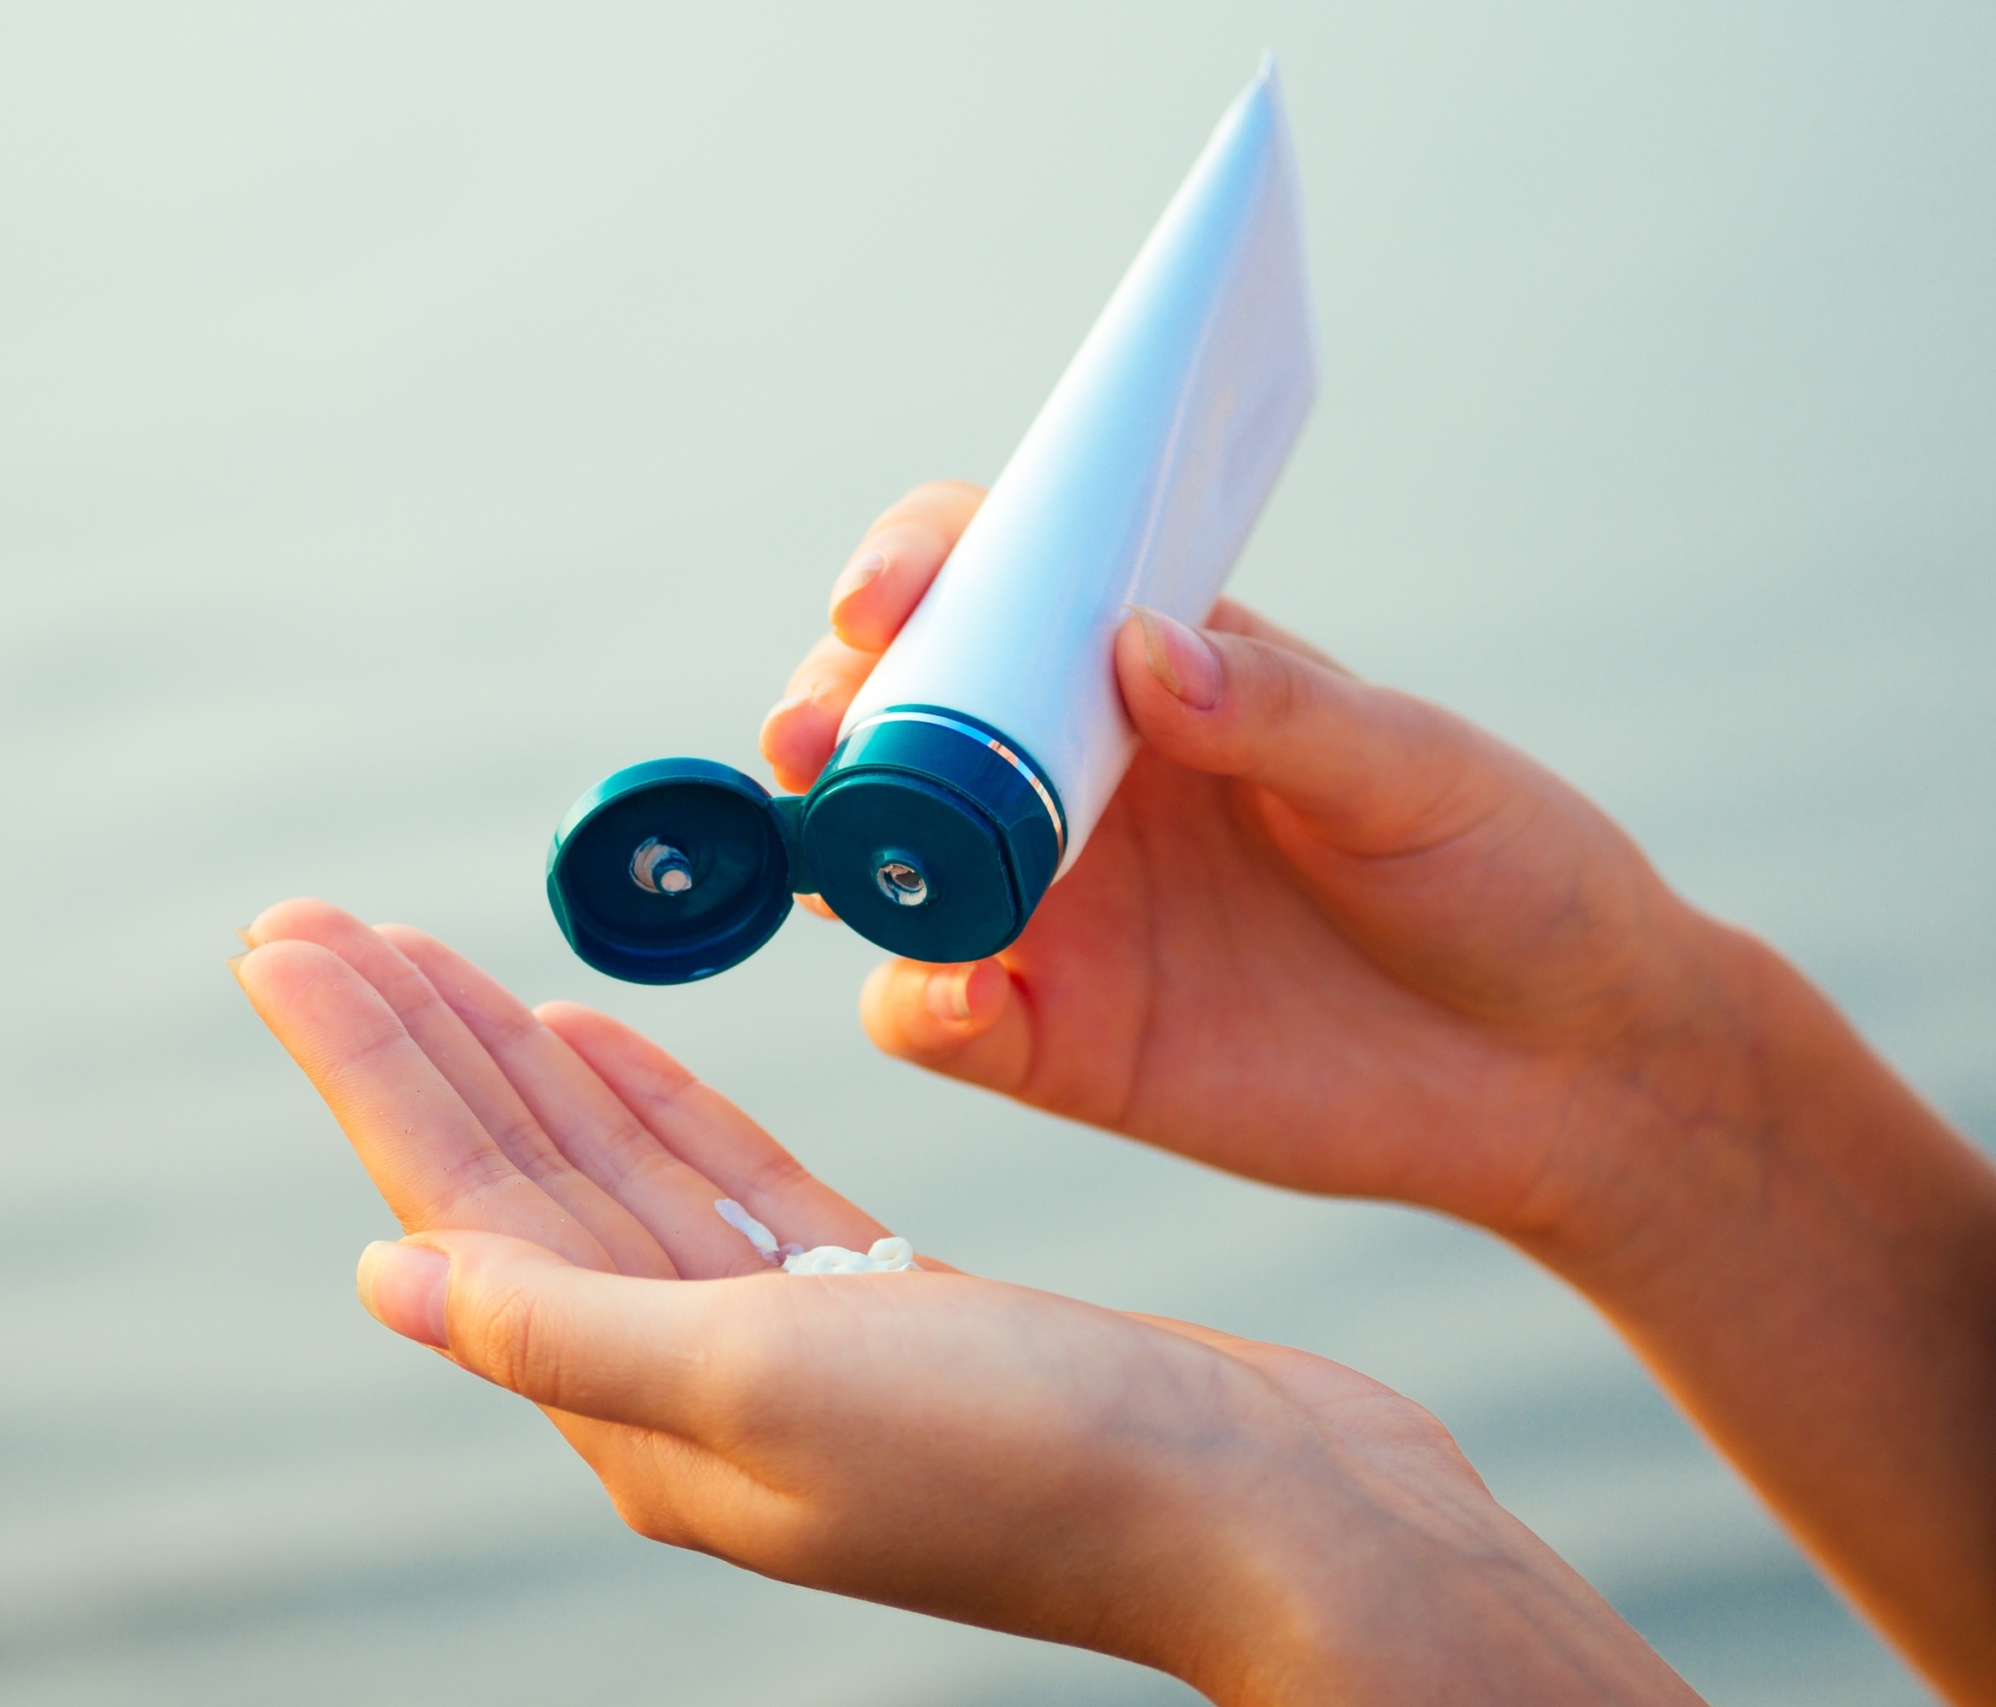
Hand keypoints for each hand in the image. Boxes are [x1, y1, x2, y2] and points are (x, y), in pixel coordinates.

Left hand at [231, 902, 1697, 1704]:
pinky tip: (589, 1034)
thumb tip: (387, 1279)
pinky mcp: (880, 1305)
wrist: (1270, 1513)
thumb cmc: (1042, 1462)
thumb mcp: (778, 1384)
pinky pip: (721, 1182)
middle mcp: (693, 1386)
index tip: (284, 945)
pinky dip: (650, 1103)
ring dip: (515, 1060)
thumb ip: (574, 1327)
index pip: (461, 1207)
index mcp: (646, 1414)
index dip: (369, 1070)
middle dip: (412, 1046)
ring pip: (607, 1170)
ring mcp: (786, 1347)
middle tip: (310, 923)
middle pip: (512, 1179)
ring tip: (422, 959)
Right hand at [762, 482, 1757, 1263]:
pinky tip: (972, 995)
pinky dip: (918, 999)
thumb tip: (1139, 648)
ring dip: (844, 848)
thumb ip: (1277, 710)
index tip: (883, 598)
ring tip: (871, 854)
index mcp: (1147, 669)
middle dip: (829, 704)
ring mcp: (1050, 910)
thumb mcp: (1413, 770)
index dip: (916, 568)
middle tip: (819, 733)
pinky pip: (927, 1013)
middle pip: (893, 710)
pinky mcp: (1053, 1040)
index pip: (990, 576)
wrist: (1558, 1068)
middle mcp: (1067, 776)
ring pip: (879, 859)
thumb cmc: (1500, 875)